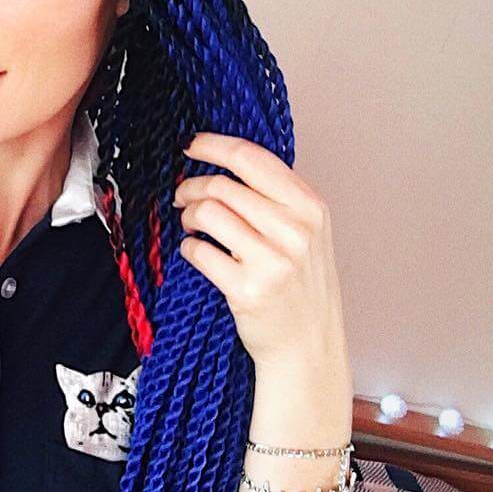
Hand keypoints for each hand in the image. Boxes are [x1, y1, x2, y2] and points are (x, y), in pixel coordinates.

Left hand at [172, 132, 350, 387]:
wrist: (308, 346)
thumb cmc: (301, 286)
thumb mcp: (307, 233)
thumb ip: (275, 197)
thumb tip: (223, 160)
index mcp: (310, 208)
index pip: (252, 159)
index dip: (214, 146)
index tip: (191, 145)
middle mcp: (295, 231)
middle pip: (222, 186)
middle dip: (191, 187)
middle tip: (182, 197)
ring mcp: (273, 262)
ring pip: (207, 214)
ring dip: (188, 216)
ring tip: (190, 225)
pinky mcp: (247, 290)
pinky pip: (198, 251)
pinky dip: (189, 249)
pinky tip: (197, 253)